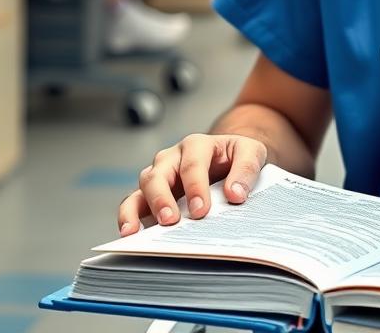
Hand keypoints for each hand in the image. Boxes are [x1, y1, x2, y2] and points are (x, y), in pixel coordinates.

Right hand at [117, 133, 267, 236]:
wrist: (228, 157)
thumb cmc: (236, 155)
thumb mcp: (251, 152)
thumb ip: (246, 169)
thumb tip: (235, 194)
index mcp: (198, 145)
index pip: (193, 164)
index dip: (196, 187)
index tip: (201, 210)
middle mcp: (173, 157)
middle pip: (159, 174)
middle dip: (162, 199)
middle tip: (171, 221)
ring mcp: (159, 174)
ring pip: (142, 187)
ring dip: (138, 209)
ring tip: (136, 232)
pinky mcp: (151, 194)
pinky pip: (133, 202)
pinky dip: (128, 216)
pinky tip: (129, 233)